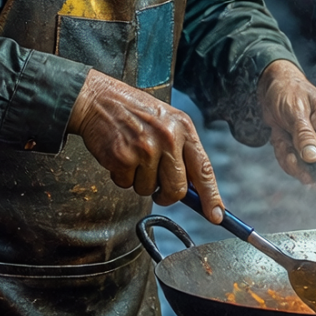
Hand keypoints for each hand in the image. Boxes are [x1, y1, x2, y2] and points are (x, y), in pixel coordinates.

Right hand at [67, 70, 223, 219]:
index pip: (204, 169)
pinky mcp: (122, 157)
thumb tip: (195, 189)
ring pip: (148, 190)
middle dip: (166, 195)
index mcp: (183, 128)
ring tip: (133, 156)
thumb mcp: (168, 122)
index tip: (216, 215)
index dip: (211, 196)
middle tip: (157, 189)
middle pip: (177, 189)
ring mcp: (145, 149)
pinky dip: (121, 176)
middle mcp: (167, 138)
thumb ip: (183, 151)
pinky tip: (120, 154)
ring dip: (139, 180)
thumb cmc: (134, 111)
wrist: (98, 100)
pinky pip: (126, 184)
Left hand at [257, 60, 315, 188]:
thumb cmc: (286, 89)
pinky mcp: (303, 149)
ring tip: (281, 138)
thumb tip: (314, 159)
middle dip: (305, 168)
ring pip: (307, 170)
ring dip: (290, 160)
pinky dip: (283, 156)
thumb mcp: (294, 110)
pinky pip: (294, 165)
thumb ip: (304, 135)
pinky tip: (279, 139)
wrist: (270, 85)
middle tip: (290, 156)